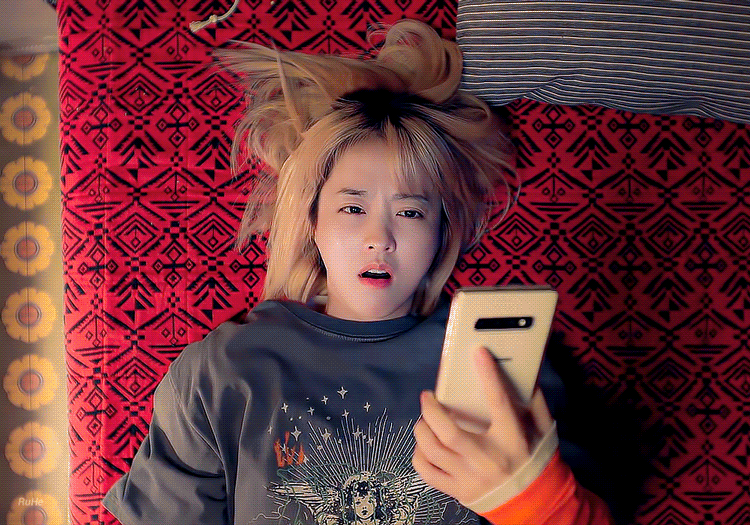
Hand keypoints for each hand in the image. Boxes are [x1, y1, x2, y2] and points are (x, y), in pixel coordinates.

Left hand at [412, 347, 553, 503]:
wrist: (534, 503)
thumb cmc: (535, 460)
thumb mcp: (543, 431)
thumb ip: (535, 405)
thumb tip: (526, 375)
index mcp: (511, 440)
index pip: (499, 403)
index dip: (488, 376)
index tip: (478, 354)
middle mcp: (487, 459)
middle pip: (448, 432)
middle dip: (430, 410)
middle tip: (427, 396)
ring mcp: (469, 478)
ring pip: (431, 451)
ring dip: (422, 430)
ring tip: (424, 420)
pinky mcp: (457, 492)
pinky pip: (426, 472)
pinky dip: (419, 455)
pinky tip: (425, 445)